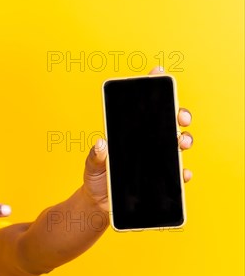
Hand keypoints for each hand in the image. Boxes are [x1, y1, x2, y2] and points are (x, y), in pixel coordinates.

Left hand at [83, 67, 193, 211]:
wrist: (100, 203)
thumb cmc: (96, 179)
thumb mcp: (92, 166)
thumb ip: (95, 156)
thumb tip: (100, 143)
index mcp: (129, 134)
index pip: (143, 108)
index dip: (152, 88)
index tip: (159, 72)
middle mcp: (146, 143)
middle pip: (168, 122)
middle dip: (178, 114)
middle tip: (181, 117)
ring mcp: (156, 159)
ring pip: (177, 144)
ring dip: (184, 139)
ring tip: (182, 142)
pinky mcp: (161, 179)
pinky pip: (177, 173)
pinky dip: (183, 172)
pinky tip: (183, 172)